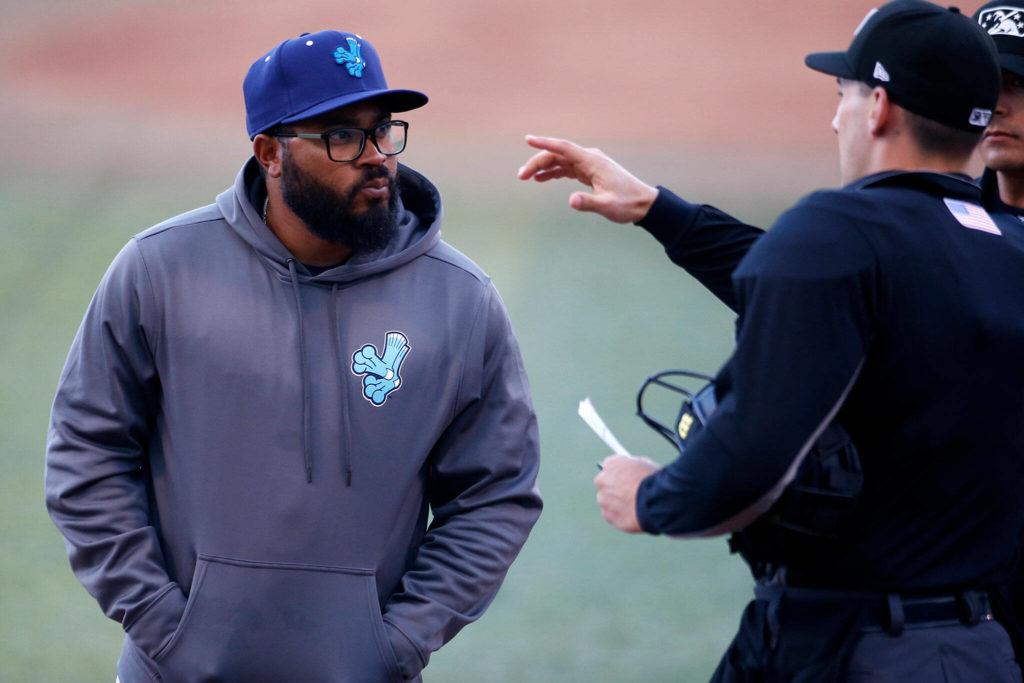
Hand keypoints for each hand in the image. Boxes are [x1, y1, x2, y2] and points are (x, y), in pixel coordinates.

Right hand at [518, 135, 658, 223]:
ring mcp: (590, 164)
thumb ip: (588, 203)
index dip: (544, 143)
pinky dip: (554, 172)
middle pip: (558, 154)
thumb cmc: (627, 203)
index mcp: (592, 161)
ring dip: (543, 167)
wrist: (644, 203)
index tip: (528, 139)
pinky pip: (567, 168)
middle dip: (538, 162)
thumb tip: (571, 201)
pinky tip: (542, 178)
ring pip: (561, 161)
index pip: (564, 148)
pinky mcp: (590, 172)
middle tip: (521, 176)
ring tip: (526, 177)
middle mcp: (589, 158)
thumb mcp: (607, 206)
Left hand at [594, 454, 660, 532]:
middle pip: (604, 484)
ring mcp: (604, 500)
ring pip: (606, 501)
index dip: (618, 473)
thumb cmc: (654, 481)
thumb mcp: (646, 464)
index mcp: (611, 464)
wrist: (656, 501)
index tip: (623, 477)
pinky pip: (611, 515)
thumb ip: (633, 467)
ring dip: (615, 503)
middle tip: (627, 493)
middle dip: (613, 488)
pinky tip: (632, 516)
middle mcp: (603, 481)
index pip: (609, 466)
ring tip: (632, 507)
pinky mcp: (609, 516)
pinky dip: (620, 516)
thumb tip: (631, 471)